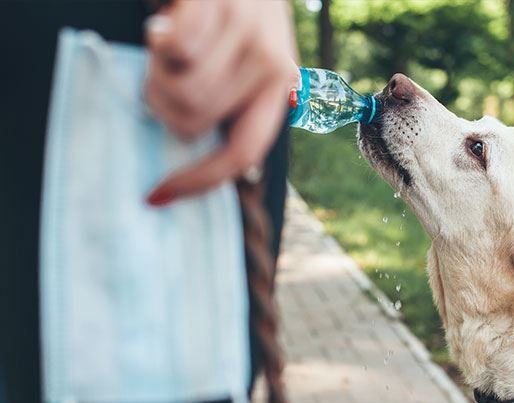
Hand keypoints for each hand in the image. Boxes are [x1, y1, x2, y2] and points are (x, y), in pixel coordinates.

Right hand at [144, 0, 297, 205]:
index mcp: (280, 89)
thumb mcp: (244, 62)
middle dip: (164, 103)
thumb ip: (227, 102)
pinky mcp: (221, 5)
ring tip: (171, 44)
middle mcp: (273, 66)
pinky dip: (159, 40)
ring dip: (159, 70)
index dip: (198, 180)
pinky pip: (176, 49)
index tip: (157, 195)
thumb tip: (186, 145)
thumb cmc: (231, 16)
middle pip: (194, 122)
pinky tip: (168, 22)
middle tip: (167, 71)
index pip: (243, 152)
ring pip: (181, 89)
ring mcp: (250, 35)